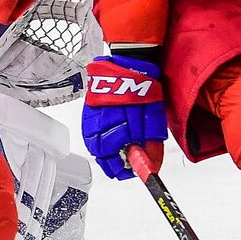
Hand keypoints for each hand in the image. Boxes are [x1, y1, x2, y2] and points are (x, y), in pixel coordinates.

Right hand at [82, 55, 166, 179]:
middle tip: (130, 158)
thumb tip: (151, 167)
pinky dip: (101, 136)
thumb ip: (151, 149)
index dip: (127, 172)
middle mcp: (96, 132)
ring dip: (108, 149)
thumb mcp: (153, 125)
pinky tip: (112, 132)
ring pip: (95, 145)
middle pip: (102, 158)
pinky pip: (91, 132)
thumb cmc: (142, 94)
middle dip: (116, 161)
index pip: (115, 167)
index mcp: (112, 137)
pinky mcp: (87, 112)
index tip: (135, 171)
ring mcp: (89, 121)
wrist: (129, 68)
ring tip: (122, 144)